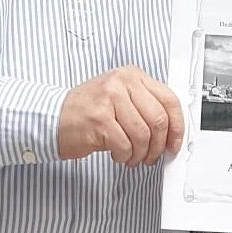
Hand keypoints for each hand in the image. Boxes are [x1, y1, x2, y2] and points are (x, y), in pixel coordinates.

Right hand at [57, 65, 184, 166]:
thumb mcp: (119, 97)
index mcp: (131, 75)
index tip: (175, 143)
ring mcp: (109, 100)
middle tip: (152, 155)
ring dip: (140, 154)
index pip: (168, 100)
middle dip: (158, 145)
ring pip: (143, 135)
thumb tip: (171, 130)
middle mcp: (121, 83)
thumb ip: (145, 106)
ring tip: (132, 157)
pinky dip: (125, 157)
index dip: (177, 126)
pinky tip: (117, 154)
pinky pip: (125, 146)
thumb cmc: (87, 110)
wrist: (53, 117)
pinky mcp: (99, 120)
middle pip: (158, 119)